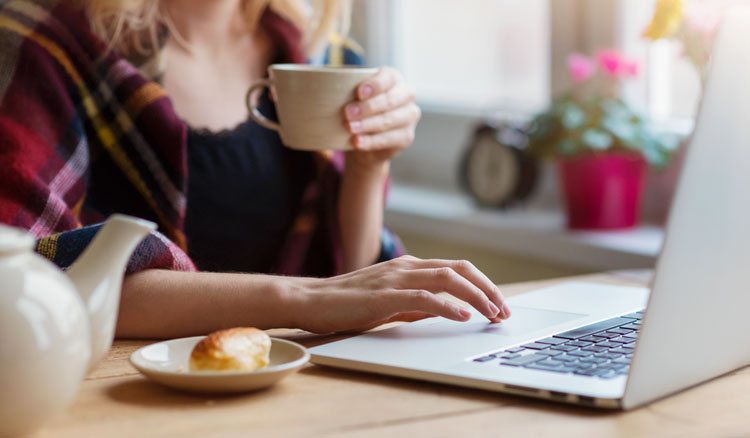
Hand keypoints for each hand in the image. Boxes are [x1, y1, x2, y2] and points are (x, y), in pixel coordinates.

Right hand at [288, 255, 510, 333]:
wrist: (310, 300)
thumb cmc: (347, 303)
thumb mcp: (390, 302)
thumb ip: (417, 303)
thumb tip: (447, 311)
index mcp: (409, 267)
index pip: (455, 269)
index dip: (482, 284)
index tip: (498, 305)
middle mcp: (406, 267)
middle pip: (459, 269)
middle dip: (488, 288)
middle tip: (504, 310)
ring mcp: (395, 278)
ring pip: (447, 278)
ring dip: (475, 296)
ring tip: (492, 313)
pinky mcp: (384, 295)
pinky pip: (423, 297)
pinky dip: (447, 306)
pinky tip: (463, 316)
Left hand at [343, 67, 420, 165]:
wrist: (365, 140)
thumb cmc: (358, 109)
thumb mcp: (353, 96)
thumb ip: (346, 88)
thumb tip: (323, 85)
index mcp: (393, 78)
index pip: (388, 78)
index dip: (375, 85)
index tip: (358, 93)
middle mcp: (406, 95)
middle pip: (389, 100)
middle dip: (367, 107)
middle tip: (347, 113)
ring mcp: (409, 116)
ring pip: (389, 120)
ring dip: (367, 125)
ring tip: (349, 128)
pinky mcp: (406, 136)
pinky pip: (389, 139)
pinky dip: (371, 141)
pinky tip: (357, 142)